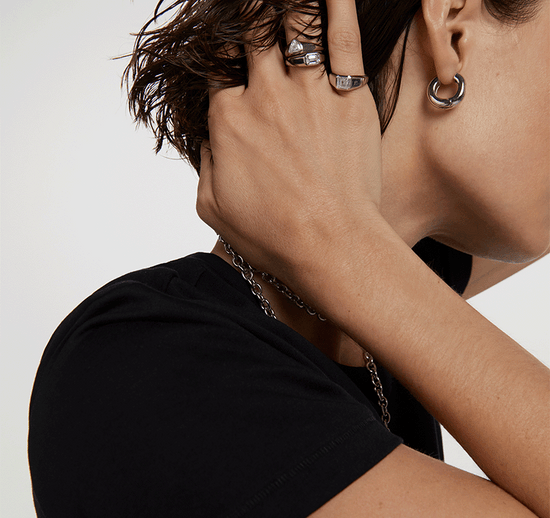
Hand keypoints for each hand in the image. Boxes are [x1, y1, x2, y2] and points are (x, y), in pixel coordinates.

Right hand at [197, 0, 382, 277]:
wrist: (328, 245)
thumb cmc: (271, 234)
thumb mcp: (212, 207)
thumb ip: (205, 163)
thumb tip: (209, 137)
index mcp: (227, 120)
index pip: (217, 68)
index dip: (219, 52)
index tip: (225, 47)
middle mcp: (264, 96)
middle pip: (251, 33)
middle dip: (249, 12)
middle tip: (251, 7)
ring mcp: (308, 92)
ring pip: (295, 24)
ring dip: (288, 3)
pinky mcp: (348, 98)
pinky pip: (344, 37)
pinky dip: (339, 5)